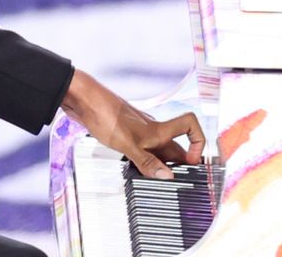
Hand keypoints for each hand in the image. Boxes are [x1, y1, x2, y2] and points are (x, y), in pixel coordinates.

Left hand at [62, 70, 205, 180]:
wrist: (82, 99)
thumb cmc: (104, 115)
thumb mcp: (127, 144)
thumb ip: (147, 162)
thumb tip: (168, 177)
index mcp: (159, 129)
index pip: (190, 125)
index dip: (198, 141)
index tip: (192, 162)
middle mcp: (153, 129)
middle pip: (176, 145)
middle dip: (179, 163)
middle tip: (174, 182)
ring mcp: (139, 131)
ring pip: (159, 148)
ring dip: (160, 164)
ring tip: (154, 181)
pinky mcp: (126, 133)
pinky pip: (144, 148)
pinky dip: (144, 160)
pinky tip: (134, 169)